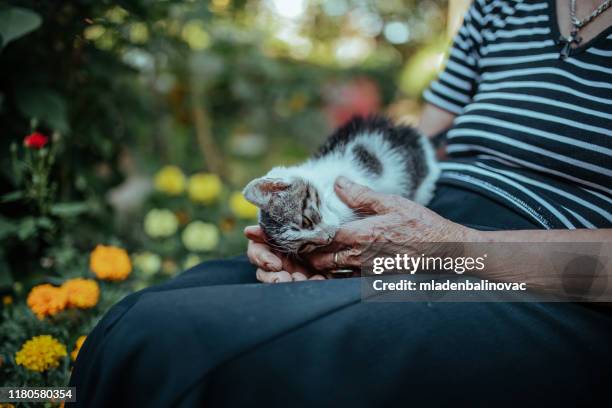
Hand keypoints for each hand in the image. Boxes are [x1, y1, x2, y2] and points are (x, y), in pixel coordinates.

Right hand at [245, 226, 326, 282]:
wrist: (332, 229)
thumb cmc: (306, 221)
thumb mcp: (291, 223)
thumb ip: (270, 229)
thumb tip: (248, 231)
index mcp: (270, 245)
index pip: (257, 253)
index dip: (263, 259)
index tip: (276, 264)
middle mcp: (277, 261)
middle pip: (266, 274)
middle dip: (275, 279)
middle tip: (285, 279)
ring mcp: (290, 273)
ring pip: (282, 283)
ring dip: (292, 283)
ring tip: (302, 280)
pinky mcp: (306, 280)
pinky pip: (304, 286)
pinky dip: (313, 283)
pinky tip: (320, 278)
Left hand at [305, 177, 476, 270]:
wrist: (446, 251)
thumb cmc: (421, 225)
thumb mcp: (392, 203)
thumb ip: (362, 195)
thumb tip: (338, 183)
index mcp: (361, 235)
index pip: (322, 238)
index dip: (306, 236)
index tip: (296, 230)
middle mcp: (360, 256)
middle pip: (321, 260)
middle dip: (308, 254)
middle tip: (301, 243)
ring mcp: (367, 271)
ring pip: (332, 272)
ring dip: (321, 264)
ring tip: (313, 252)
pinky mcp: (374, 278)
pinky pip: (347, 279)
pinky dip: (337, 273)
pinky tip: (336, 263)